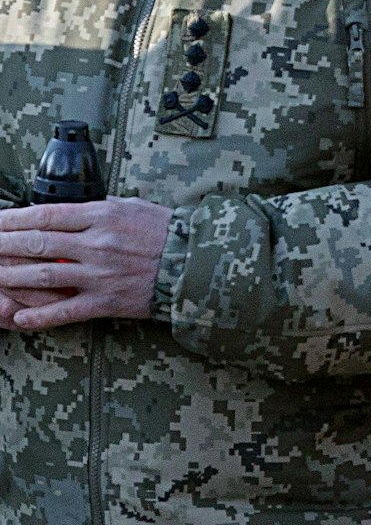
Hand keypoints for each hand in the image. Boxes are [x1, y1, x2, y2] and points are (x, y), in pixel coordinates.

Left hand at [0, 198, 172, 330]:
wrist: (197, 264)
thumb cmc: (167, 232)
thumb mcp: (134, 207)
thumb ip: (100, 208)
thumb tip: (70, 211)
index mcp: (103, 216)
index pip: (46, 215)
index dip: (13, 219)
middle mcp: (97, 244)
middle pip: (37, 243)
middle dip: (2, 244)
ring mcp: (100, 275)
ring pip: (42, 275)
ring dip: (10, 276)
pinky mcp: (106, 301)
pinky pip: (65, 311)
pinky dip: (39, 316)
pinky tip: (17, 317)